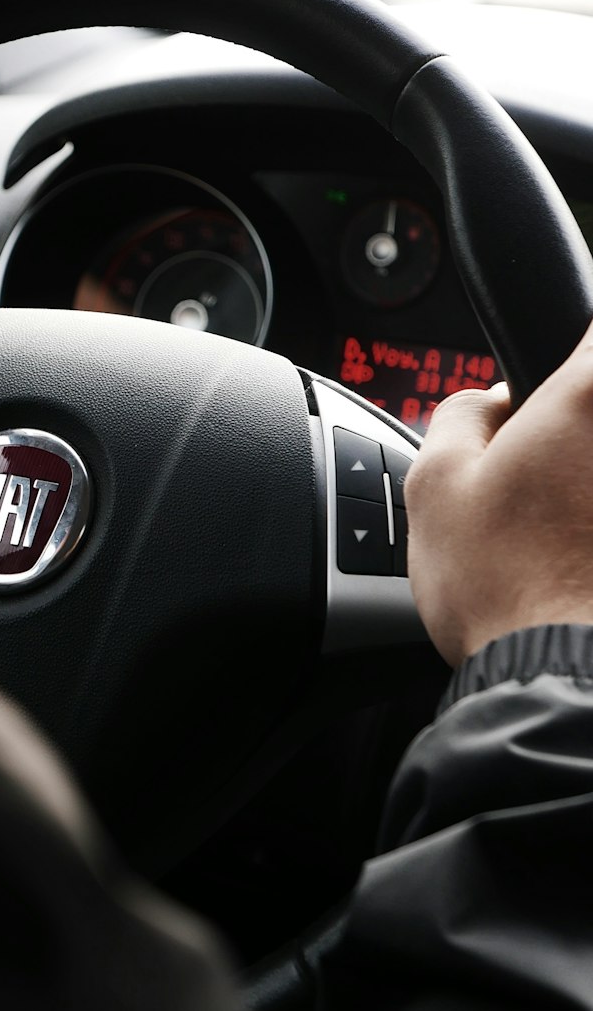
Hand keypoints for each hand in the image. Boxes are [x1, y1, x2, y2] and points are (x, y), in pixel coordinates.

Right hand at [407, 323, 592, 663]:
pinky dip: (588, 530)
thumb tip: (488, 405)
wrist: (570, 688)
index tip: (544, 378)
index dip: (566, 343)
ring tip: (562, 530)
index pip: (586, 321)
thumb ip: (459, 414)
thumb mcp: (434, 485)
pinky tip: (579, 564)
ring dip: (578, 490)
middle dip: (569, 432)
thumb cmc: (506, 590)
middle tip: (541, 467)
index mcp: (590, 397)